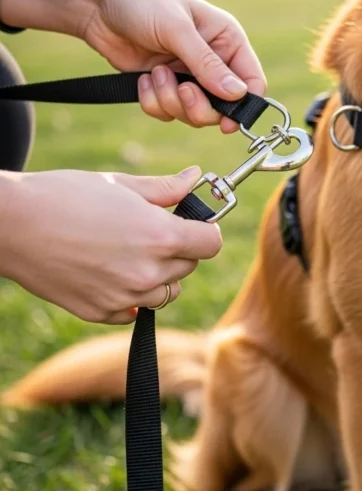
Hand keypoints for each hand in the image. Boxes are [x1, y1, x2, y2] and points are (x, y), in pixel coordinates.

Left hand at [0, 0, 266, 132]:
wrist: (95, 4)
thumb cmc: (141, 1)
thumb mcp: (177, 30)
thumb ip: (207, 65)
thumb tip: (238, 94)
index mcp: (227, 40)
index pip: (252, 81)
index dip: (244, 104)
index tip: (228, 122)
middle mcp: (213, 62)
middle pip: (223, 107)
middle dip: (198, 105)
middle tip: (181, 90)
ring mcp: (189, 77)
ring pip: (195, 114)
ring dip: (171, 100)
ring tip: (154, 73)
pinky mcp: (166, 88)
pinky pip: (169, 113)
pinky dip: (153, 102)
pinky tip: (143, 79)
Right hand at [0, 167, 221, 324]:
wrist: (11, 224)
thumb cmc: (65, 195)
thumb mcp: (121, 184)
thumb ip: (166, 188)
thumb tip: (196, 178)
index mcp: (160, 236)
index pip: (212, 243)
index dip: (204, 230)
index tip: (192, 224)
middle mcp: (148, 272)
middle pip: (189, 266)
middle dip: (179, 249)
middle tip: (149, 231)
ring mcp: (125, 296)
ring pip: (167, 291)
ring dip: (160, 275)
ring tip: (129, 252)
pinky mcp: (101, 312)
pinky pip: (136, 310)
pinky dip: (132, 296)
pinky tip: (111, 272)